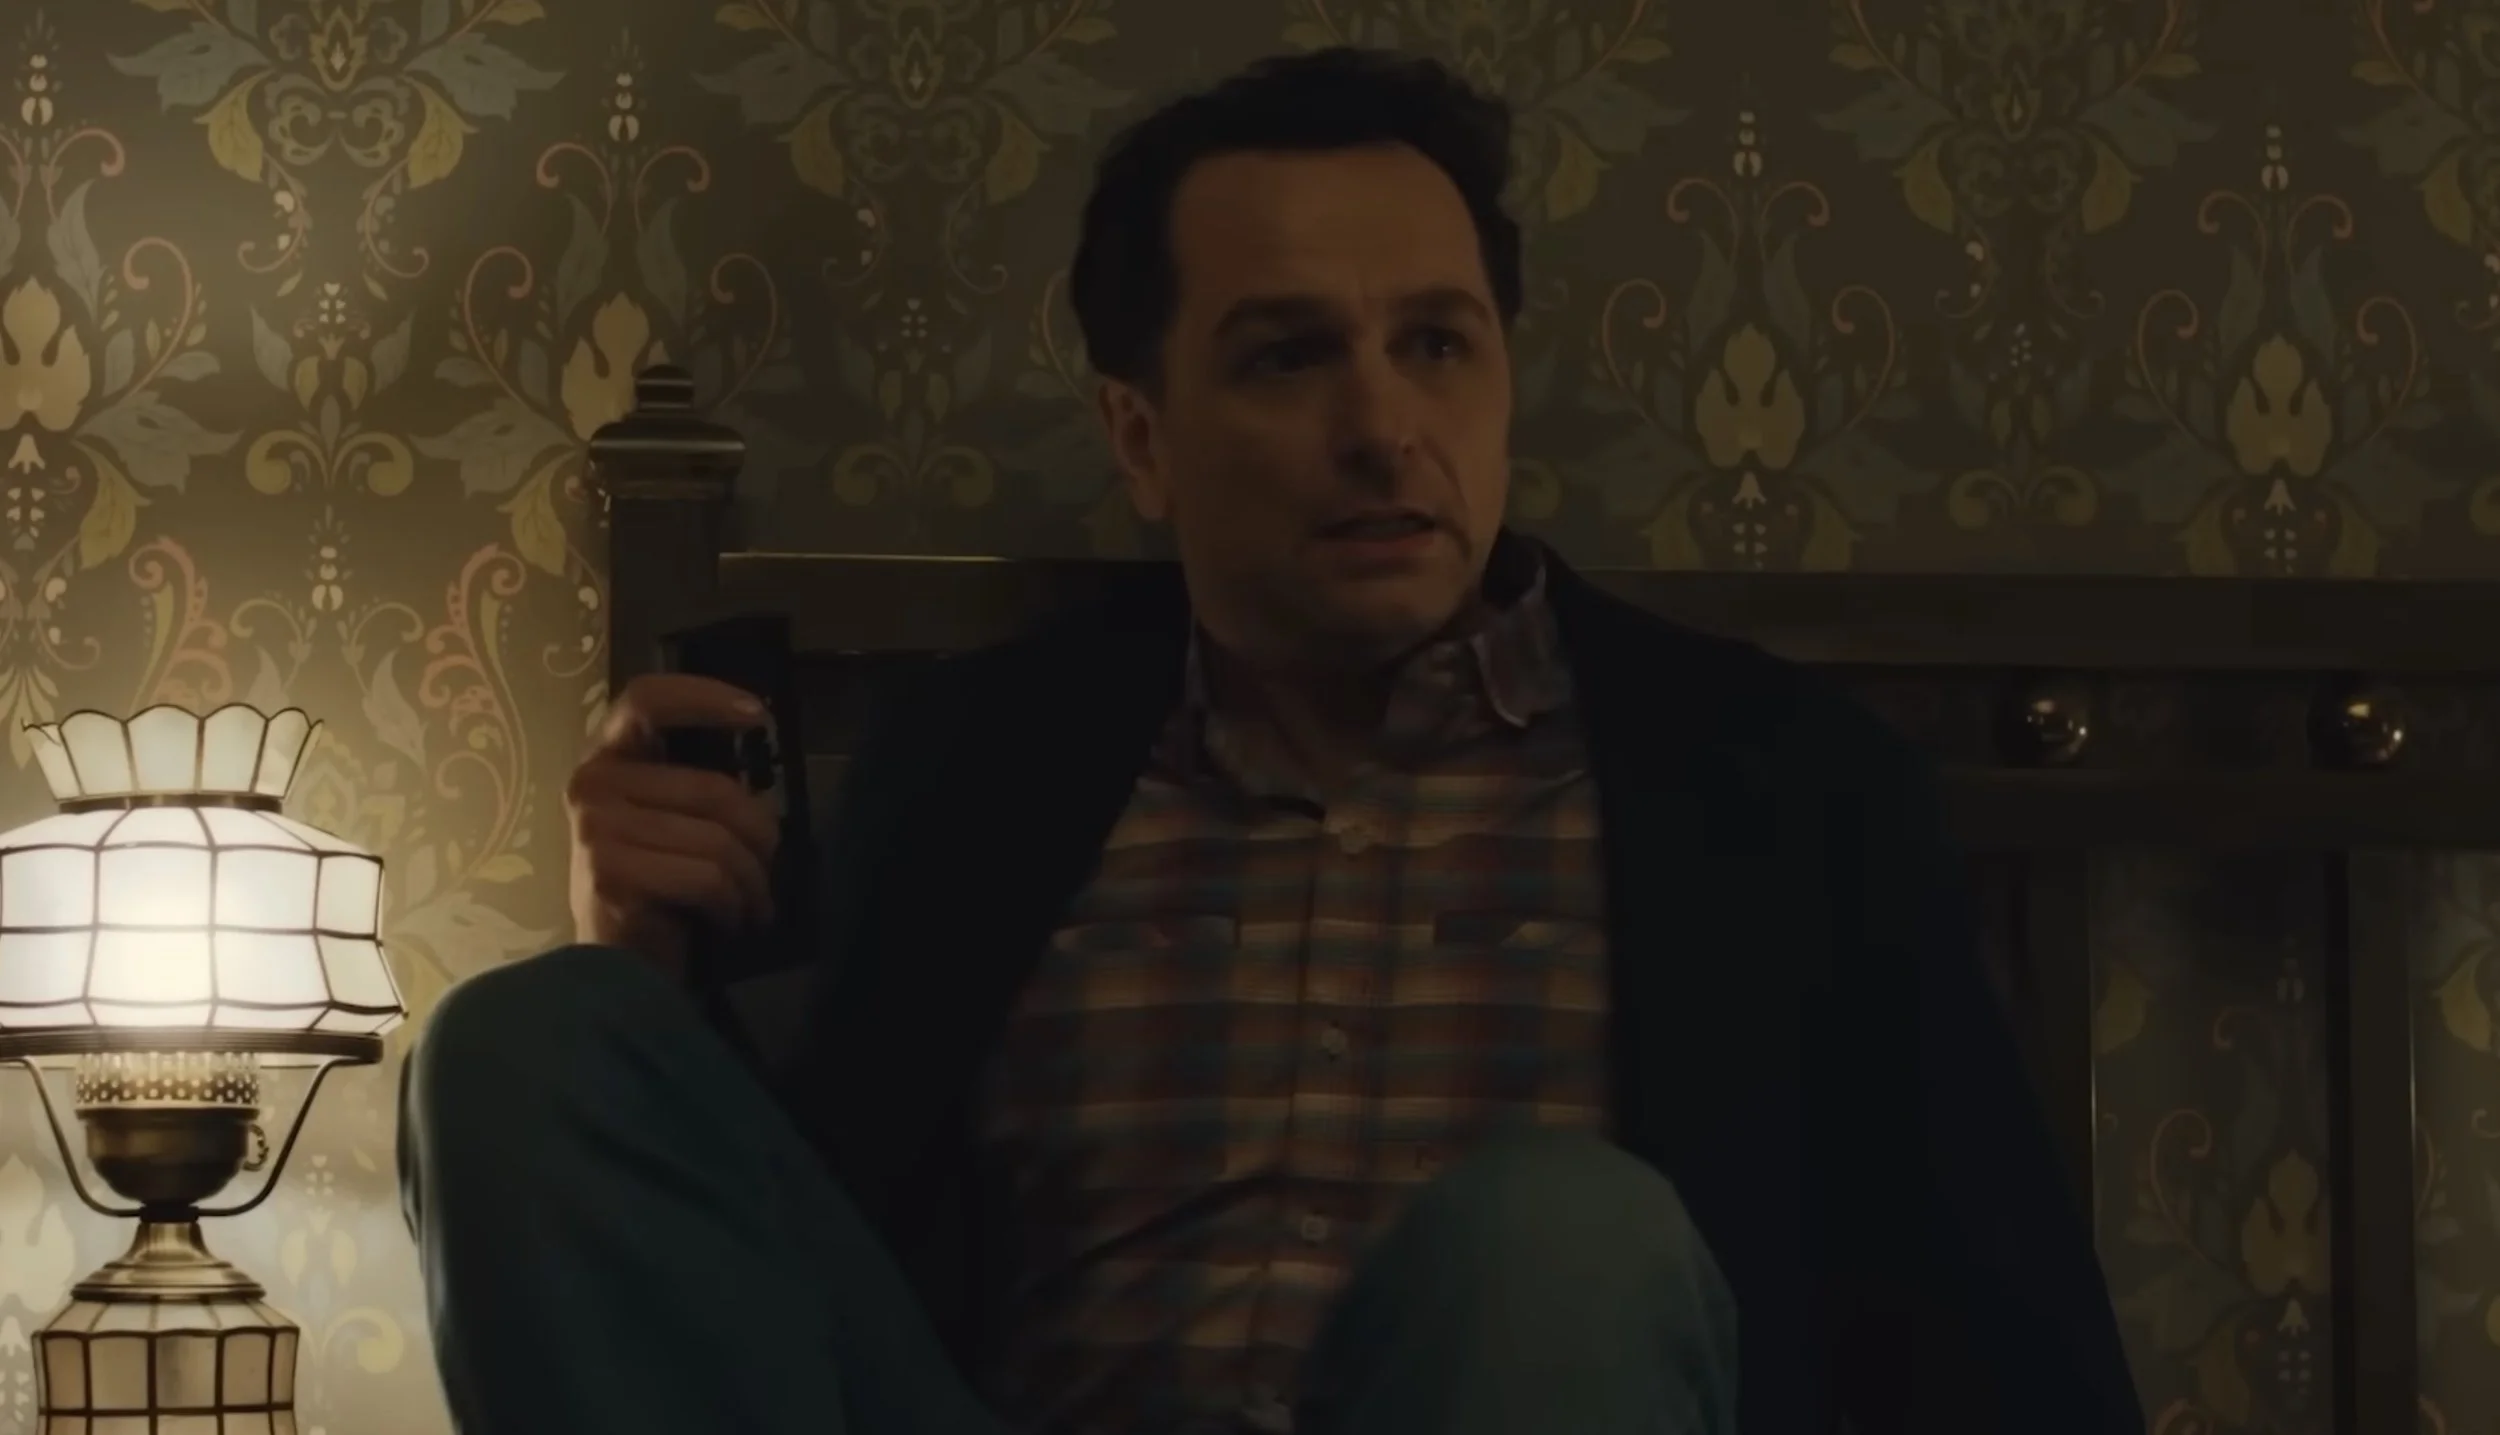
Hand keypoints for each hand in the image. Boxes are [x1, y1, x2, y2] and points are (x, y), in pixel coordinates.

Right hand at [566, 673, 780, 976]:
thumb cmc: (656, 886)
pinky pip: (705, 876)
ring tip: (753, 902)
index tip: (757, 716)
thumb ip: (698, 783)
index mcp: (608, 758)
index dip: (704, 696)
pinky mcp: (608, 871)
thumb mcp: (673, 819)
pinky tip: (730, 919)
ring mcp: (595, 826)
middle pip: (714, 789)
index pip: (647, 699)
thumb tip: (760, 761)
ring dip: (751, 879)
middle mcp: (591, 782)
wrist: (613, 965)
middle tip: (769, 866)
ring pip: (717, 838)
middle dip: (760, 835)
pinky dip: (732, 904)